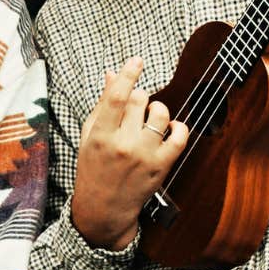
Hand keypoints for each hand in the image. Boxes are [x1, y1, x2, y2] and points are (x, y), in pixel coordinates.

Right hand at [72, 57, 187, 249]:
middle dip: (138, 96)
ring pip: (161, 114)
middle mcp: (123, 144)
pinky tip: (169, 128)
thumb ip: (101, 104)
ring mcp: (144, 156)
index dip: (128, 74)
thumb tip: (111, 73)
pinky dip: (178, 126)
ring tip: (149, 118)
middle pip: (139, 100)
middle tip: (133, 106)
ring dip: (157, 109)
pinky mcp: (162, 166)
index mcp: (101, 135)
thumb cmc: (93, 169)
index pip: (116, 97)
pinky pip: (180, 136)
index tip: (136, 60)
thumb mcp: (89, 136)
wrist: (104, 209)